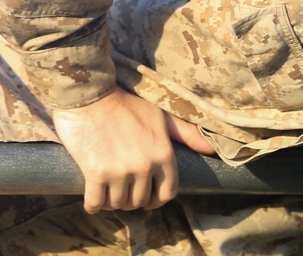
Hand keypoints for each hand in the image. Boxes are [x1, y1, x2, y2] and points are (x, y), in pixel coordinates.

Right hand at [51, 86, 215, 213]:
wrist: (91, 98)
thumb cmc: (127, 107)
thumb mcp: (161, 117)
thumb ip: (186, 133)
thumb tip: (211, 149)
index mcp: (164, 154)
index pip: (168, 193)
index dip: (157, 199)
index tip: (148, 198)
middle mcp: (145, 166)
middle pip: (141, 201)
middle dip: (133, 199)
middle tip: (124, 190)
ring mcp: (121, 171)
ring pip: (118, 203)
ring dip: (113, 202)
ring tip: (109, 191)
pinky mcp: (96, 174)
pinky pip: (96, 204)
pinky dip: (93, 205)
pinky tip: (93, 199)